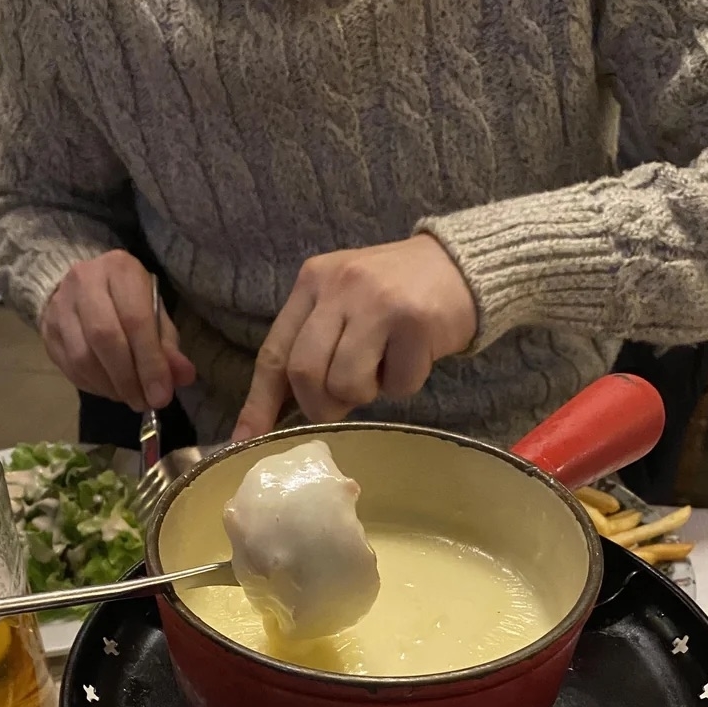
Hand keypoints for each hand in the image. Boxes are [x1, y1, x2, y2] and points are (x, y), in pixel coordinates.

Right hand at [41, 250, 194, 411]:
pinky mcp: (46, 330)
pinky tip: (110, 389)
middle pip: (105, 338)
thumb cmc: (127, 301)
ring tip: (129, 397)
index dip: (149, 363)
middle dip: (128, 379)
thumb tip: (183, 376)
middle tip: (144, 403)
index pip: (135, 320)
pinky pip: (69, 368)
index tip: (161, 396)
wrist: (81, 287)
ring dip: (110, 386)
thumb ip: (168, 345)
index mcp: (119, 269)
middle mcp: (84, 281)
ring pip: (82, 357)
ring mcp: (60, 305)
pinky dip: (94, 386)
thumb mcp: (155, 314)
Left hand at [233, 235, 476, 441]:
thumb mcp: (343, 304)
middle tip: (344, 400)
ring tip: (382, 369)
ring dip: (365, 394)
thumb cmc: (394, 296)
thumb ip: (313, 343)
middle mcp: (339, 287)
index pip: (275, 353)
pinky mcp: (414, 321)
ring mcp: (376, 302)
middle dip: (321, 404)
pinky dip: (404, 384)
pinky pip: (396, 384)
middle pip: (304, 373)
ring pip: (346, 383)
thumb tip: (280, 411)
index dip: (259, 403)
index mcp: (312, 283)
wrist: (461, 265)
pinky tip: (414, 356)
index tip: (246, 440)